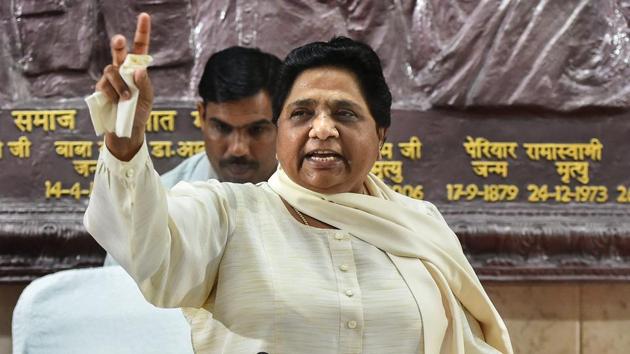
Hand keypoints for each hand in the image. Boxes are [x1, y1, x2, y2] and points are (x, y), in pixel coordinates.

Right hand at [97, 13, 152, 160]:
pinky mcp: (100, 89)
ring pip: (111, 70)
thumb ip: (145, 84)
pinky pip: (104, 85)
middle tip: (119, 40)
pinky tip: (117, 103)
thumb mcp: (147, 99)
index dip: (141, 32)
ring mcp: (110, 80)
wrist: (126, 132)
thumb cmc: (139, 114)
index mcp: (137, 70)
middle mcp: (122, 71)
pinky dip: (113, 94)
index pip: (139, 48)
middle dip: (117, 44)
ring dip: (121, 85)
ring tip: (127, 99)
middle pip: (118, 52)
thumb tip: (137, 69)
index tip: (144, 16)